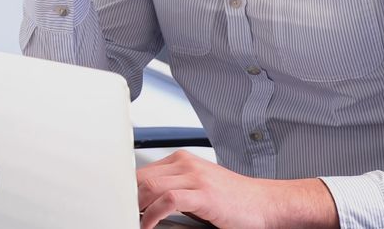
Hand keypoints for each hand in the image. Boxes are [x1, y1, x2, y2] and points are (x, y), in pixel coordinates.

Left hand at [136, 151, 337, 228]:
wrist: (264, 203)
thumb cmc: (234, 199)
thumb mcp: (197, 187)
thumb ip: (172, 190)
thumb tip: (144, 202)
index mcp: (182, 161)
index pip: (142, 172)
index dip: (126, 189)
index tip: (118, 204)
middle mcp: (186, 165)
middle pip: (141, 177)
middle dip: (128, 198)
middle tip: (121, 213)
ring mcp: (195, 178)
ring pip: (151, 186)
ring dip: (137, 206)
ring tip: (132, 219)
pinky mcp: (203, 195)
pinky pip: (168, 200)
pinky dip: (153, 214)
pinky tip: (149, 224)